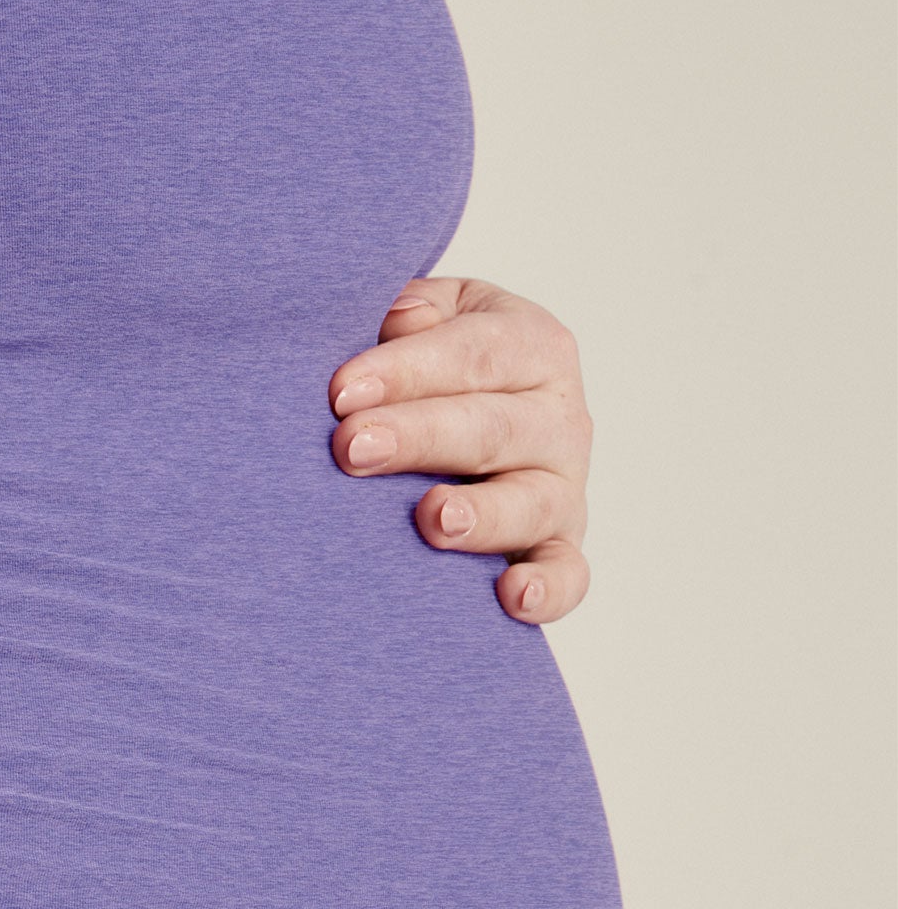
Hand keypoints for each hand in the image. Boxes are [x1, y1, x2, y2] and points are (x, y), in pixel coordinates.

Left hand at [328, 277, 592, 622]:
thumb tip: (399, 322)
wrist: (466, 416)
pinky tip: (512, 598)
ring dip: (481, 514)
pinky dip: (548, 589)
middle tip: (352, 447)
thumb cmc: (432, 366)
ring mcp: (562, 486)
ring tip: (433, 518)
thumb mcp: (430, 317)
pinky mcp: (560, 545)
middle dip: (419, 436)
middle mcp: (557, 417)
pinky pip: (567, 573)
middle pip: (491, 427)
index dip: (407, 369)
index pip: (472, 353)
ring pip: (529, 502)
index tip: (341, 391)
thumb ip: (414, 311)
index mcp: (531, 345)